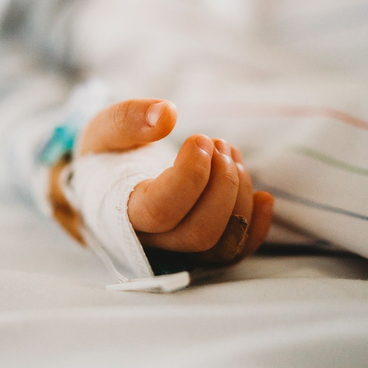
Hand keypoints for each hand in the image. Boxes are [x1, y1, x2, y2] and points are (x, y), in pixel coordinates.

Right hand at [49, 99, 273, 265]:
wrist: (109, 187)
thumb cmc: (106, 158)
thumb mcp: (104, 130)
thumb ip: (127, 120)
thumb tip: (167, 114)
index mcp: (123, 213)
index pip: (161, 210)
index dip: (190, 175)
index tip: (200, 139)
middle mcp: (153, 240)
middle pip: (200, 232)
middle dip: (222, 184)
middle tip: (219, 145)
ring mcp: (179, 248)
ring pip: (222, 244)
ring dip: (240, 196)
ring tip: (231, 156)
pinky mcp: (199, 247)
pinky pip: (235, 252)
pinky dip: (257, 227)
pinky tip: (264, 197)